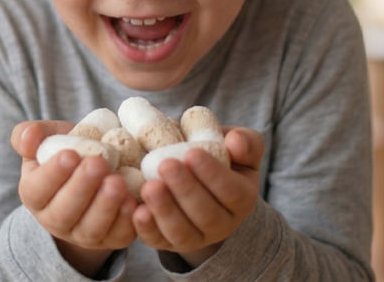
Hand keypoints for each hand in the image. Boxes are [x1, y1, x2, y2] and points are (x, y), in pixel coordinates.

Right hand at [11, 121, 137, 276]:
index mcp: (35, 194)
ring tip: (118, 182)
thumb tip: (27, 139)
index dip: (53, 174)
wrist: (99, 168)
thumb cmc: (71, 150)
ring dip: (104, 206)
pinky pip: (117, 236)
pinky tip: (134, 201)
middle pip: (63, 213)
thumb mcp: (49, 138)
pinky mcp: (111, 239)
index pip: (37, 190)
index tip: (71, 154)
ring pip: (90, 229)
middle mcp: (55, 220)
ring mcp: (83, 234)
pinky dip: (126, 221)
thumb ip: (31, 134)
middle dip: (81, 188)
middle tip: (98, 163)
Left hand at [132, 126, 263, 268]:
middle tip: (166, 165)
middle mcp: (222, 224)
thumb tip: (234, 142)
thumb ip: (245, 142)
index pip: (231, 192)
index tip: (192, 153)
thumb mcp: (240, 147)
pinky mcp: (169, 242)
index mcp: (242, 199)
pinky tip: (137, 210)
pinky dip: (147, 228)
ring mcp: (196, 237)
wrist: (199, 179)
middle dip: (185, 190)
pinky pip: (158, 241)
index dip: (212, 174)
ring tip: (150, 187)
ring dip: (165, 210)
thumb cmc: (220, 157)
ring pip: (182, 232)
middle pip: (206, 214)